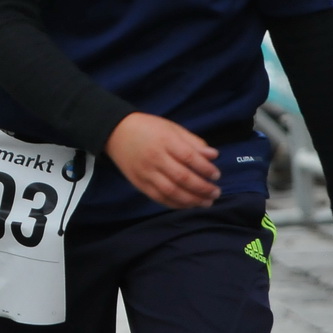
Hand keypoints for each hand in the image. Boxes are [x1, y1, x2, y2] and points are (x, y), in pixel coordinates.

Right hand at [104, 113, 220, 208]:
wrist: (116, 132)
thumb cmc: (148, 128)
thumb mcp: (172, 128)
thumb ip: (193, 142)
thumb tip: (214, 156)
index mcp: (165, 140)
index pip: (190, 158)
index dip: (206, 169)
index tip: (216, 175)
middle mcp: (155, 158)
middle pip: (182, 178)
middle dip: (202, 188)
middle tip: (216, 192)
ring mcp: (146, 173)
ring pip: (172, 192)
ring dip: (192, 200)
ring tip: (206, 202)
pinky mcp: (139, 184)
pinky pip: (160, 198)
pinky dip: (176, 204)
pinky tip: (188, 204)